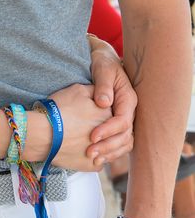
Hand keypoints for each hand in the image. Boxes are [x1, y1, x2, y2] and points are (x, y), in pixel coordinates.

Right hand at [41, 83, 111, 170]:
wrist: (44, 133)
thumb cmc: (60, 109)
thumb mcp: (78, 90)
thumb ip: (96, 91)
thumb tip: (103, 95)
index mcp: (109, 116)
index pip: (113, 113)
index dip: (100, 111)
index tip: (90, 112)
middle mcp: (110, 135)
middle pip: (112, 132)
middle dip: (103, 130)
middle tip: (86, 125)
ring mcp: (103, 152)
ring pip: (108, 149)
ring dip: (101, 145)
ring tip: (85, 138)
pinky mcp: (93, 166)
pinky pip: (98, 162)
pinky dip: (91, 157)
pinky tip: (81, 150)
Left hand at [87, 36, 135, 165]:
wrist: (102, 60)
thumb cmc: (102, 63)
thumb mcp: (103, 70)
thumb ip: (103, 85)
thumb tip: (104, 103)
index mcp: (128, 99)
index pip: (122, 121)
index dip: (108, 130)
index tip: (92, 136)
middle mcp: (129, 111)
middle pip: (124, 136)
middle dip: (107, 146)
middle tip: (90, 152)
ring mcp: (124, 118)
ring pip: (123, 142)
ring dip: (108, 152)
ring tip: (91, 157)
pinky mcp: (116, 123)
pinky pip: (117, 142)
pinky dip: (108, 151)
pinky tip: (95, 157)